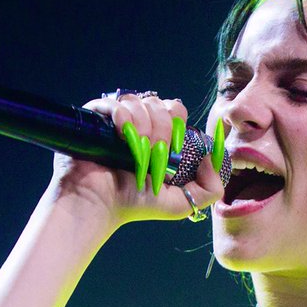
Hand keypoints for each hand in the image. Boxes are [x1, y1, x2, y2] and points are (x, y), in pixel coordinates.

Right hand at [47, 92, 224, 225]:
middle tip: (156, 153)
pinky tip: (121, 135)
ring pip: (138, 101)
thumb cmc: (135, 204)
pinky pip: (113, 103)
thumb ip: (210, 188)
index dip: (178, 124)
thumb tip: (211, 156)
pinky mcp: (95, 119)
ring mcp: (115, 120)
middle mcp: (137, 124)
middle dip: (163, 127)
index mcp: (156, 136)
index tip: (176, 149)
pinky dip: (122, 116)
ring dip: (143, 125)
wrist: (99, 205)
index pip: (174, 110)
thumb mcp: (182, 203)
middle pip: (159, 103)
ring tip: (137, 151)